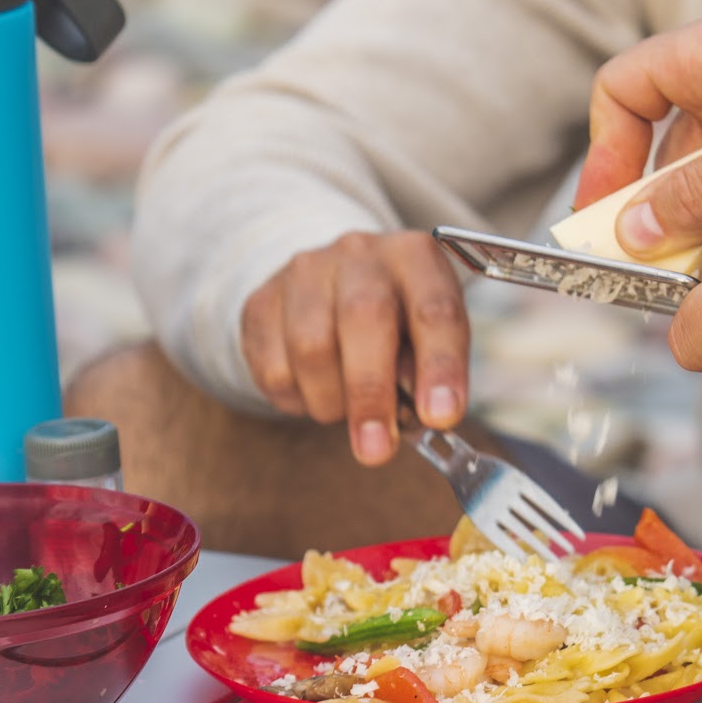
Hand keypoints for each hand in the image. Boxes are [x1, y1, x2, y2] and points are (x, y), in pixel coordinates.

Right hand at [241, 230, 468, 465]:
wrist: (332, 284)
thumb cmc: (396, 322)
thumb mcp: (428, 336)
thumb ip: (428, 370)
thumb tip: (425, 414)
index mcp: (416, 258)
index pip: (435, 311)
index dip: (440, 367)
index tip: (440, 417)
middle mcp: (361, 253)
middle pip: (363, 318)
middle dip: (372, 394)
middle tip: (378, 449)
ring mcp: (306, 271)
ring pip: (310, 346)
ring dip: (331, 400)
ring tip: (345, 410)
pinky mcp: (261, 300)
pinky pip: (271, 365)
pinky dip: (296, 399)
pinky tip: (314, 393)